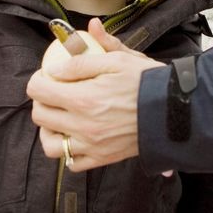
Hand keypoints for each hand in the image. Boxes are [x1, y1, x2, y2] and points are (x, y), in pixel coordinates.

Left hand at [27, 18, 163, 171]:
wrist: (174, 112)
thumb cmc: (147, 82)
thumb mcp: (118, 59)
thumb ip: (85, 56)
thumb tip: (65, 49)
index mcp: (82, 98)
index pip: (38, 90)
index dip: (38, 78)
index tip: (48, 74)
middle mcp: (82, 125)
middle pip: (39, 115)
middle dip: (41, 101)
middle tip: (54, 92)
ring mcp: (91, 145)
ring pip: (50, 144)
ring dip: (49, 130)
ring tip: (61, 117)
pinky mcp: (102, 158)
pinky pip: (73, 163)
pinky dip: (69, 151)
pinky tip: (77, 136)